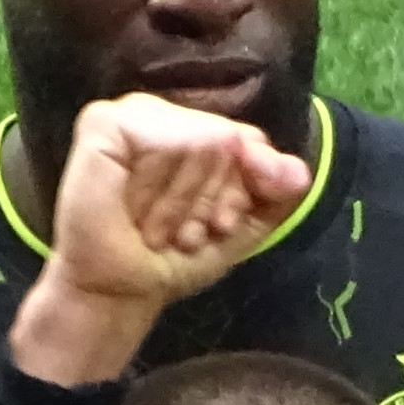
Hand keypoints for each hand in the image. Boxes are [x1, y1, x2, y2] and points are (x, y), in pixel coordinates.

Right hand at [11, 94, 314, 383]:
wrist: (121, 292)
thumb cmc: (171, 258)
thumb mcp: (241, 228)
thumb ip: (276, 194)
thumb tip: (299, 172)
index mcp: (197, 130)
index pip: (250, 141)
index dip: (241, 190)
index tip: (218, 228)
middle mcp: (166, 115)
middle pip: (227, 141)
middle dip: (208, 201)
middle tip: (179, 233)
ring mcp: (134, 113)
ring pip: (201, 141)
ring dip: (181, 204)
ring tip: (155, 228)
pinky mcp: (104, 122)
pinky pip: (163, 142)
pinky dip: (158, 190)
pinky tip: (136, 211)